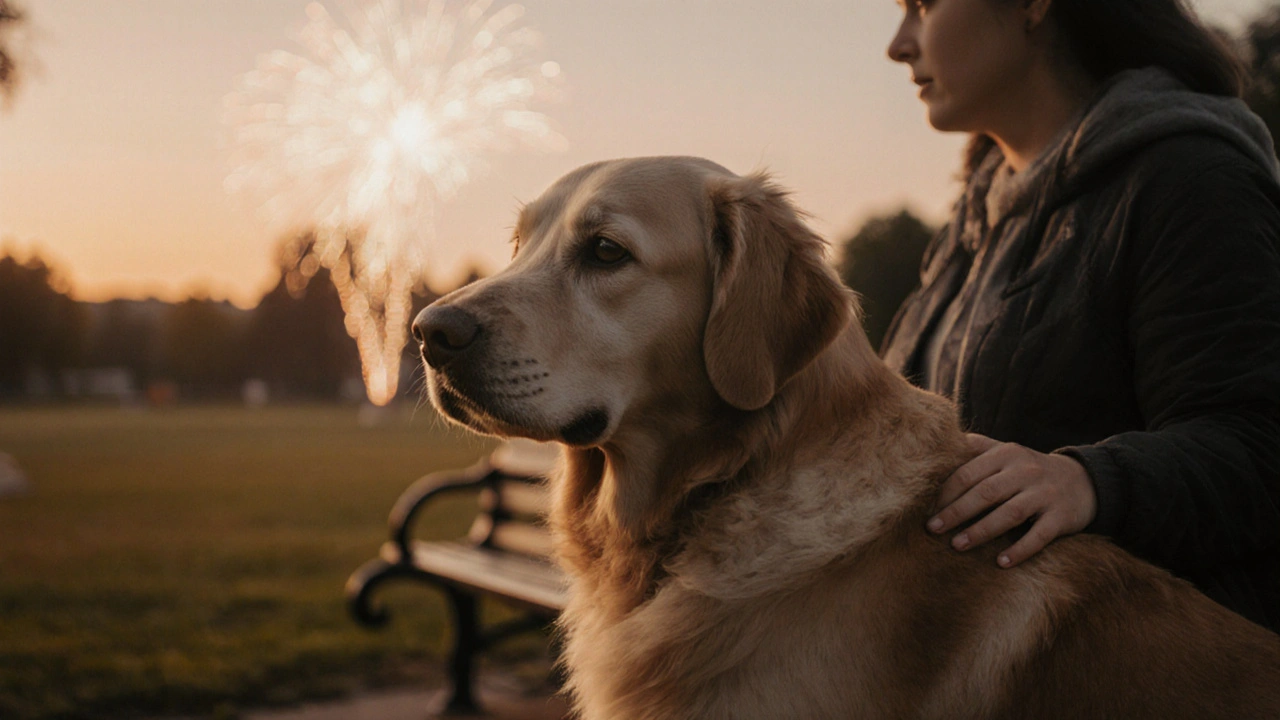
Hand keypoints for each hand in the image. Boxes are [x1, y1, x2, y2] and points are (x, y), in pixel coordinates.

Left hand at [927, 434, 1096, 567]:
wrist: (1083, 481)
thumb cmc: (1030, 470)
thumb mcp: (1006, 453)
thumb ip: (976, 449)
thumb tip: (936, 448)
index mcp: (1006, 454)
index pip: (969, 473)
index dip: (946, 493)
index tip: (926, 510)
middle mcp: (1025, 471)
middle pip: (985, 492)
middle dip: (956, 512)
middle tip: (933, 529)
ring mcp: (1045, 493)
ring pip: (1009, 513)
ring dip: (981, 531)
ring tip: (957, 546)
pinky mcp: (1061, 516)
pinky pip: (1039, 535)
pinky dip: (1020, 550)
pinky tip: (1001, 563)